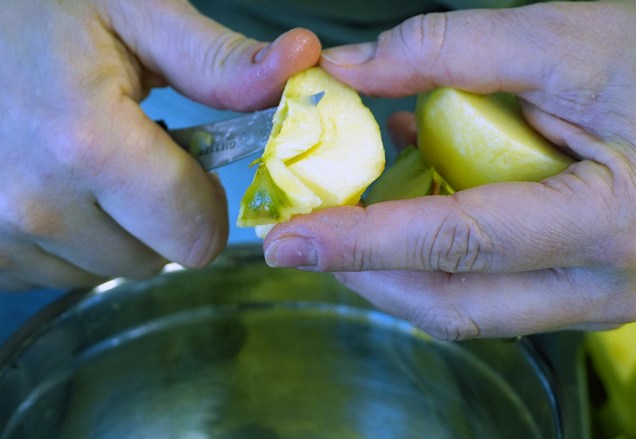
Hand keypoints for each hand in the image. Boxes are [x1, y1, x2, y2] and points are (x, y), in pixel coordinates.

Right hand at [0, 0, 320, 289]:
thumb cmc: (32, 10)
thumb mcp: (134, 15)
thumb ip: (219, 61)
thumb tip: (302, 61)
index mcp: (84, 144)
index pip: (195, 234)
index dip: (206, 203)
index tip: (188, 168)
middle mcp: (33, 205)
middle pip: (156, 259)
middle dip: (161, 216)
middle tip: (130, 156)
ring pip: (107, 269)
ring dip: (114, 229)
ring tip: (83, 164)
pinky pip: (56, 274)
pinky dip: (69, 241)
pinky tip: (50, 185)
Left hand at [263, 1, 635, 338]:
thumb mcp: (574, 39)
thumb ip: (454, 49)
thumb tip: (354, 68)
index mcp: (610, 223)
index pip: (457, 244)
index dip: (363, 242)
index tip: (292, 242)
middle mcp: (604, 282)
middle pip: (453, 303)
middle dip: (369, 272)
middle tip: (310, 236)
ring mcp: (596, 293)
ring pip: (470, 307)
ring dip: (398, 268)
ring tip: (356, 216)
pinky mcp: (584, 283)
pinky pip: (493, 287)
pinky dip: (439, 254)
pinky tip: (418, 201)